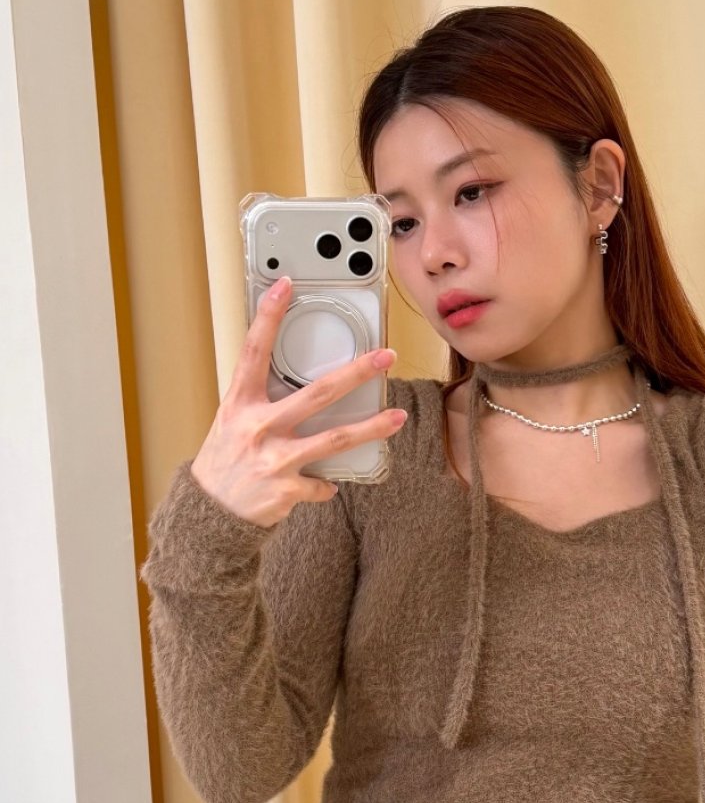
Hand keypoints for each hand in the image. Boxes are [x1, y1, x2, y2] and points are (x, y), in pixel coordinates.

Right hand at [190, 275, 406, 527]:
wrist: (209, 515)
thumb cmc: (224, 463)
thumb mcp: (232, 423)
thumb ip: (261, 403)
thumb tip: (302, 389)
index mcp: (240, 404)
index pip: (254, 351)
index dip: (269, 317)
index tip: (286, 287)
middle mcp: (258, 427)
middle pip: (317, 393)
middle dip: (355, 372)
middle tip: (384, 357)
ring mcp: (274, 459)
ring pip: (334, 439)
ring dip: (371, 428)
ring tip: (396, 417)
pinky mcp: (287, 488)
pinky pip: (321, 483)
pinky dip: (326, 486)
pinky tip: (326, 485)